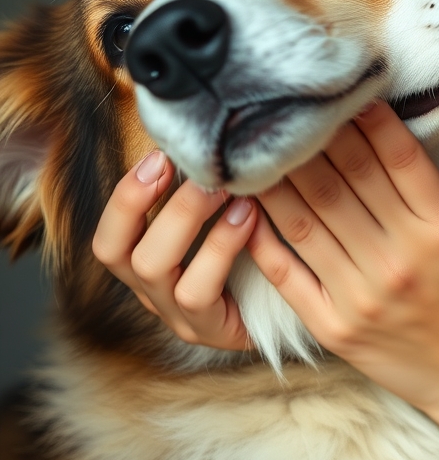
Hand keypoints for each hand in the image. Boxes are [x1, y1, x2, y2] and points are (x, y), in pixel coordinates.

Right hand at [92, 149, 255, 349]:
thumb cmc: (261, 245)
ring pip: (154, 269)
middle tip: (196, 169)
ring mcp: (179, 315)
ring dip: (187, 218)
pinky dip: (220, 248)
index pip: (109, 236)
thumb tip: (211, 129)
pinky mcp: (212, 330)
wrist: (306, 303)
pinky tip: (249, 218)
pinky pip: (198, 293)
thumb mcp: (227, 212)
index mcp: (147, 260)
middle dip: (150, 200)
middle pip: (117, 251)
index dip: (124, 196)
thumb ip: (210, 182)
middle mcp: (153, 291)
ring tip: (227, 189)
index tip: (159, 156)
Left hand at [248, 103, 438, 429]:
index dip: (370, 116)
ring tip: (257, 136)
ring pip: (308, 218)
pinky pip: (288, 275)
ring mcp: (360, 296)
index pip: (398, 156)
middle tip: (291, 95)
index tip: (350, 85)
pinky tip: (244, 204)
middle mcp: (398, 260)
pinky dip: (262, 238)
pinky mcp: (334, 327)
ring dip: (279, 173)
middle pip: (344, 178)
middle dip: (317, 132)